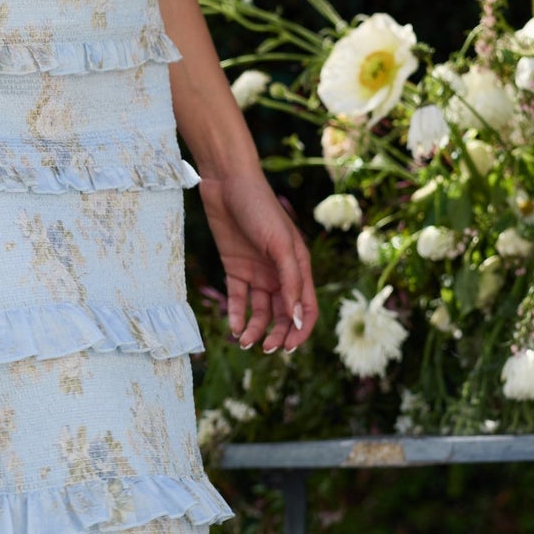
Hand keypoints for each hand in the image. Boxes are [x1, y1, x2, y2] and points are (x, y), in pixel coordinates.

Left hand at [196, 171, 316, 352]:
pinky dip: (237, 315)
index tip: (289, 348)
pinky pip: (239, 299)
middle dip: (277, 335)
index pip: (306, 308)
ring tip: (244, 342)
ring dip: (255, 329)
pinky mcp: (235, 269)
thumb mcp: (280, 245)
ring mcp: (257, 272)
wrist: (227, 184)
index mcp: (299, 267)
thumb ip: (290, 281)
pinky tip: (234, 327)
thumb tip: (298, 319)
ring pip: (261, 311)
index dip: (301, 331)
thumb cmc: (260, 209)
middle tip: (265, 350)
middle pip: (283, 314)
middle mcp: (280, 273)